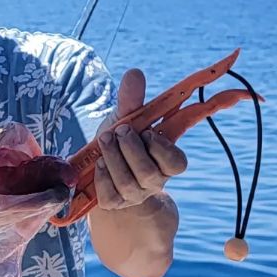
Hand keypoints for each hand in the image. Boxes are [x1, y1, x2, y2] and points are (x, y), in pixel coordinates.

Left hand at [94, 69, 187, 210]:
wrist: (98, 169)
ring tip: (105, 140)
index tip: (148, 132)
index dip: (163, 149)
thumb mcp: (125, 118)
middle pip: (147, 171)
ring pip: (127, 182)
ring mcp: (134, 194)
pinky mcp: (115, 204)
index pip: (178, 163)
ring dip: (112, 156)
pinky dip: (102, 175)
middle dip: (130, 147)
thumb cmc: (119, 142)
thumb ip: (132, 100)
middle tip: (119, 130)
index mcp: (165, 160)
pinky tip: (99, 164)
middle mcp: (154, 180)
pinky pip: (109, 193)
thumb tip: (134, 73)